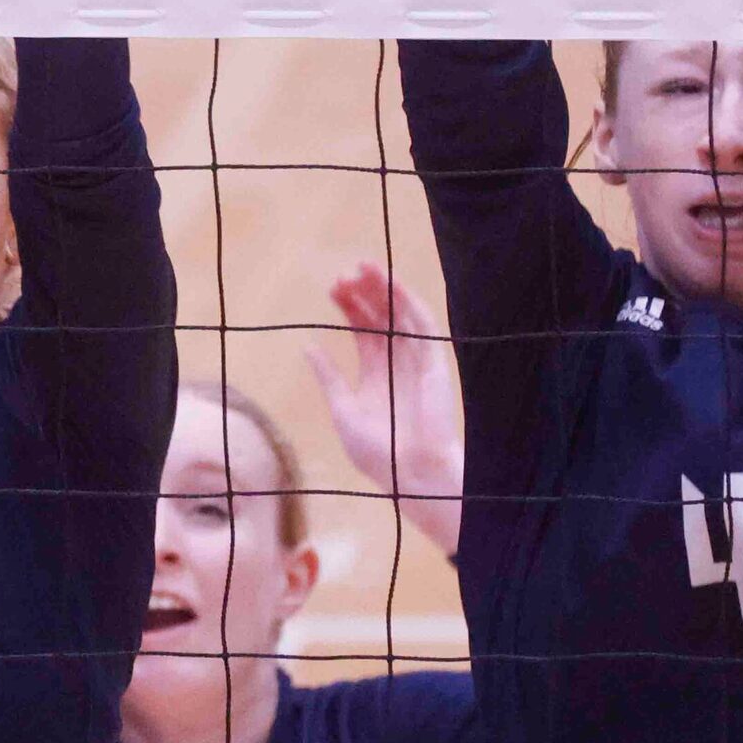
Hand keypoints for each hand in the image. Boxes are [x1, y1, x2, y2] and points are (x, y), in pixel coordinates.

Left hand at [306, 264, 464, 556]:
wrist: (413, 475)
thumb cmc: (379, 454)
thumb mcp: (343, 412)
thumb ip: (330, 378)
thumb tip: (308, 347)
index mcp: (375, 373)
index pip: (363, 329)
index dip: (349, 306)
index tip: (333, 287)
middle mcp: (396, 361)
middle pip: (380, 316)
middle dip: (364, 292)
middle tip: (344, 273)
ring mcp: (416, 360)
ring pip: (401, 314)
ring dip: (385, 289)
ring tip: (365, 266)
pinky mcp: (433, 363)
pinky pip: (424, 326)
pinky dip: (409, 303)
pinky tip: (393, 285)